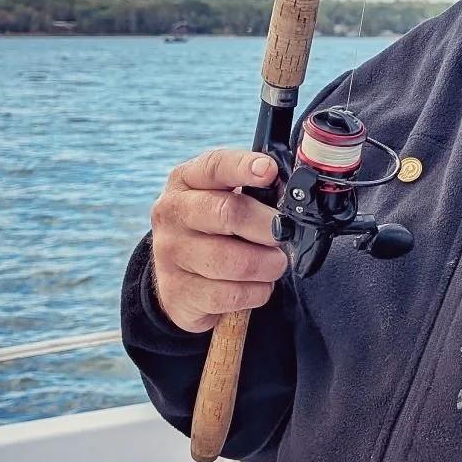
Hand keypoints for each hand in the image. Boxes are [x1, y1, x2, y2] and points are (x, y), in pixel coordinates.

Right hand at [149, 147, 286, 333]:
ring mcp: (170, 253)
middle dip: (268, 225)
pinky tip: (256, 286)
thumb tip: (291, 196)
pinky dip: (256, 292)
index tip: (269, 172)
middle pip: (228, 213)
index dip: (244, 167)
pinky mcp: (178, 292)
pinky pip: (231, 295)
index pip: (214, 166)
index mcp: (185, 181)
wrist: (180, 279)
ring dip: (267, 265)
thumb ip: (253, 191)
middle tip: (284, 234)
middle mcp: (172, 213)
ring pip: (233, 261)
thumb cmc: (215, 230)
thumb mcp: (226, 199)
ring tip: (274, 263)